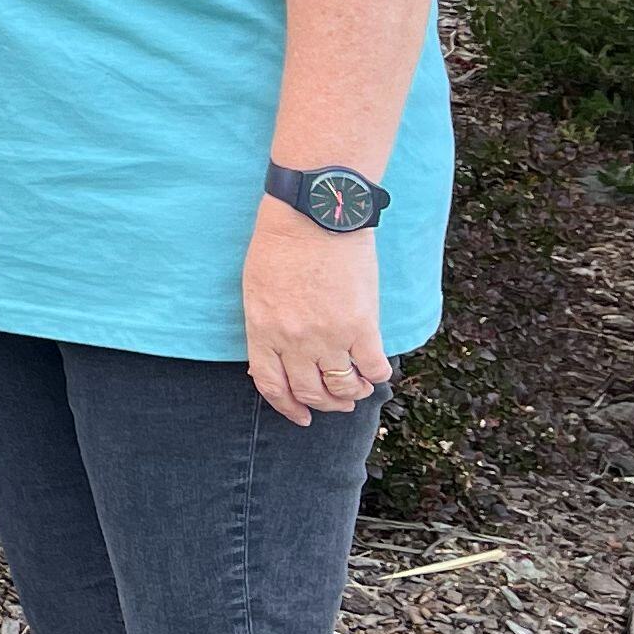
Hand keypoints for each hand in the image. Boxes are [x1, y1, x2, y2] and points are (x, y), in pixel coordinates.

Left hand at [241, 200, 392, 425]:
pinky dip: (377, 376)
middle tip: (336, 402)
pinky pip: (373, 368)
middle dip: (323, 404)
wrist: (313, 217)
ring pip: (342, 387)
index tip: (300, 416)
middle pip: (309, 392)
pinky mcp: (361, 326)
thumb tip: (275, 357)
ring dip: (351, 394)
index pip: (270, 384)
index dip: (286, 406)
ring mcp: (328, 336)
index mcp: (262, 330)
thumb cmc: (280, 247)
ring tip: (356, 388)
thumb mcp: (257, 290)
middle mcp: (293, 341)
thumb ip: (264, 326)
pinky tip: (376, 370)